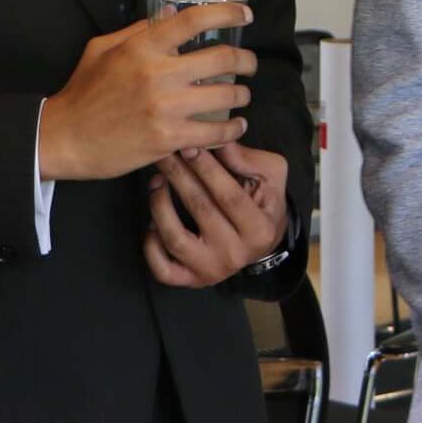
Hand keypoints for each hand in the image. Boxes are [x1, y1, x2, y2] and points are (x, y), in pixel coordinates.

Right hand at [42, 2, 256, 180]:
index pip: (195, 20)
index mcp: (142, 47)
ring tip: (241, 95)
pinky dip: (232, 129)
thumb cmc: (83, 92)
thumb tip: (172, 12)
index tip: (246, 15)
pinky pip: (215, 132)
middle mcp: (158, 73)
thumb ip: (138, 30)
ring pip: (226, 95)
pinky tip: (235, 127)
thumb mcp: (101, 49)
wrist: (63, 138)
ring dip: (242, 95)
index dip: (228, 13)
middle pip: (223, 58)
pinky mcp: (168, 139)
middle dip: (246, 60)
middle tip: (249, 65)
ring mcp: (165, 108)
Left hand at [142, 144, 288, 288]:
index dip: (206, 169)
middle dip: (179, 176)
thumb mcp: (270, 175)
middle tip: (165, 154)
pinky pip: (162, 268)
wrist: (263, 243)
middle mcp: (235, 254)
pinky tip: (152, 222)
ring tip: (157, 181)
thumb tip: (218, 142)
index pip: (229, 195)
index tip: (188, 145)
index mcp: (259, 229)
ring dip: (160, 206)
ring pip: (175, 239)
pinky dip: (151, 245)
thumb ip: (246, 159)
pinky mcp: (191, 280)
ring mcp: (211, 270)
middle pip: (200, 210)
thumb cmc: (264, 203)